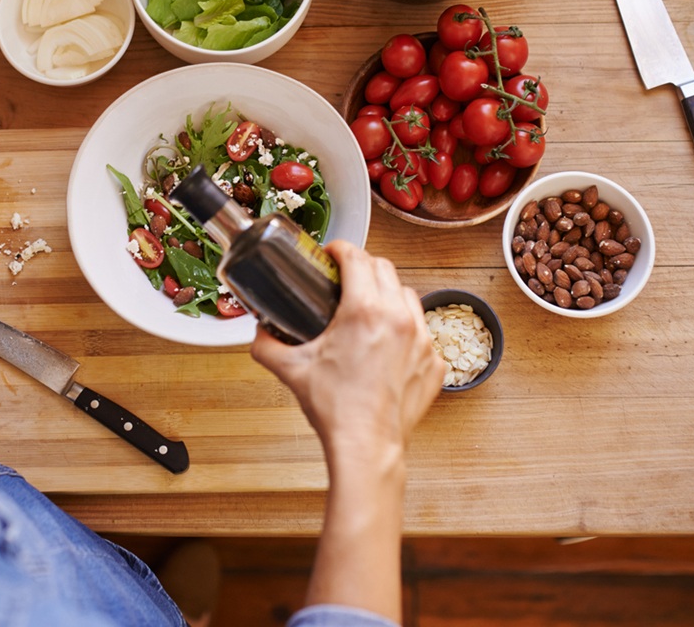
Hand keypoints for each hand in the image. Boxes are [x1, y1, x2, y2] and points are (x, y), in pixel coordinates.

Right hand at [250, 240, 443, 458]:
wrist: (366, 444)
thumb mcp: (289, 369)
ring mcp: (422, 339)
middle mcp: (399, 318)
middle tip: (345, 278)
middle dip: (363, 266)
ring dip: (387, 292)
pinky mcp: (434, 361)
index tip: (332, 253)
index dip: (340, 248)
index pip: (357, 257)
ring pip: (407, 294)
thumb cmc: (334, 408)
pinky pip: (422, 329)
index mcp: (364, 311)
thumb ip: (265, 344)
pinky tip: (385, 342)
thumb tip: (259, 331)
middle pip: (384, 268)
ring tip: (368, 307)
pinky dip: (405, 327)